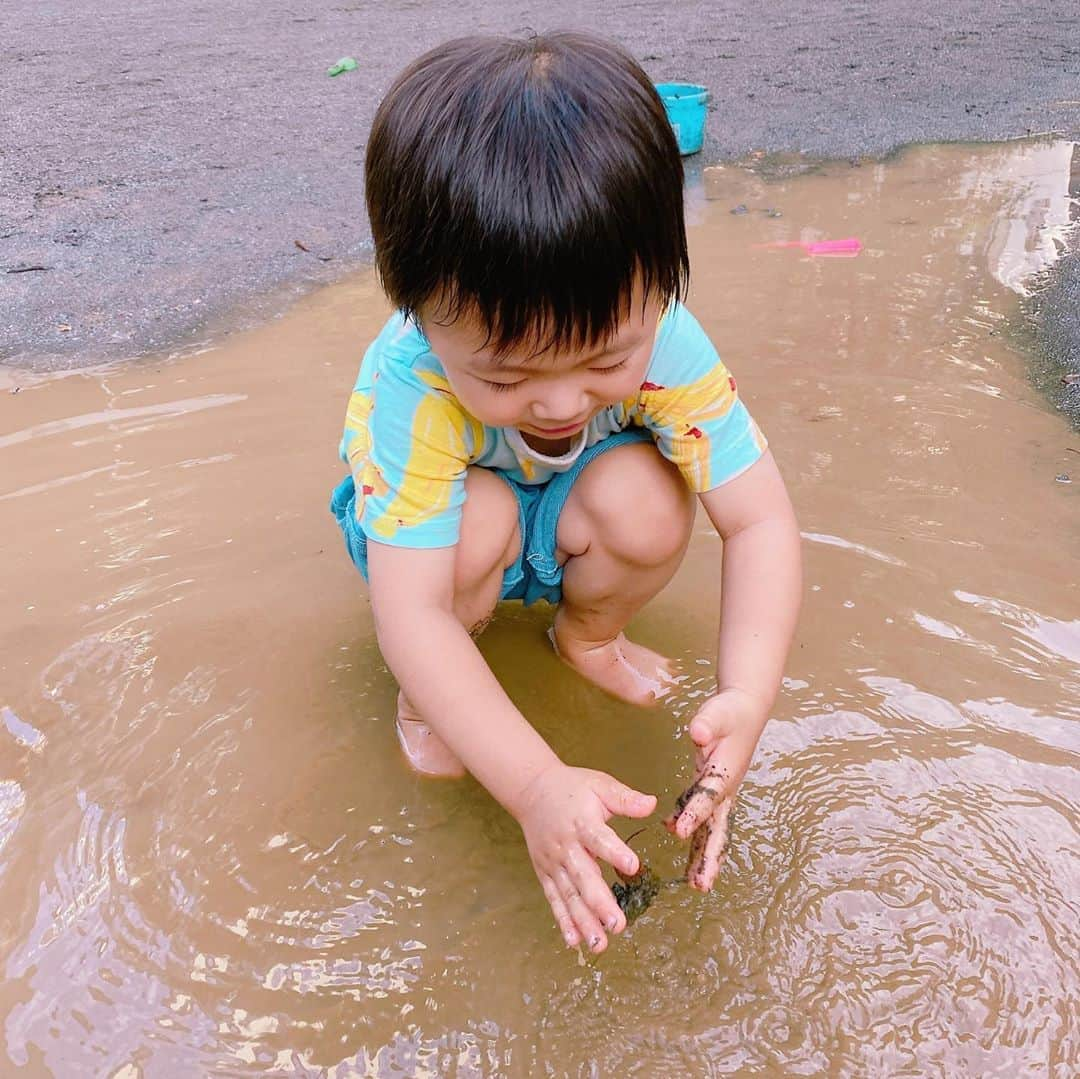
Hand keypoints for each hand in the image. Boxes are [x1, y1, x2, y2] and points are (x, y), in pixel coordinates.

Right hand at [513, 764, 656, 952]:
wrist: (531, 790)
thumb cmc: (571, 788)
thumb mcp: (599, 784)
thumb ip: (625, 798)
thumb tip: (652, 804)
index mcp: (582, 822)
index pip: (600, 839)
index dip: (615, 852)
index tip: (633, 866)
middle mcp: (567, 847)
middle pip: (584, 877)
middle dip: (600, 903)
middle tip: (617, 924)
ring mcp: (554, 863)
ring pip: (569, 895)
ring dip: (584, 921)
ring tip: (600, 943)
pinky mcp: (545, 873)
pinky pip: (554, 899)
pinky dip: (563, 920)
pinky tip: (574, 941)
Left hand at [665, 688, 768, 891]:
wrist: (746, 709)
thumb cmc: (731, 711)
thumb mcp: (718, 712)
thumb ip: (707, 723)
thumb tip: (698, 733)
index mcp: (726, 772)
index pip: (709, 798)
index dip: (695, 814)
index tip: (679, 831)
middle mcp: (726, 788)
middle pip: (718, 829)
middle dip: (710, 858)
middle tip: (701, 885)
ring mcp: (721, 791)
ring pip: (712, 829)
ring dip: (704, 855)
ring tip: (695, 883)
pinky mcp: (713, 787)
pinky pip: (704, 816)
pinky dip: (694, 829)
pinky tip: (676, 834)